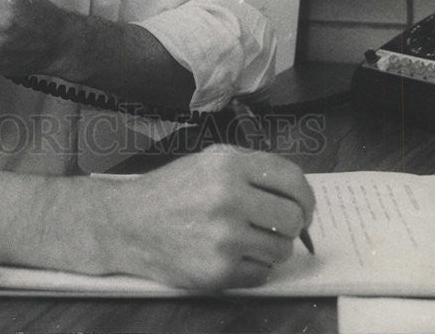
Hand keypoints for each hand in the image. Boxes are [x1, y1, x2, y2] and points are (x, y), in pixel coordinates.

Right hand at [100, 148, 314, 290]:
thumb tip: (293, 188)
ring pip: (281, 249)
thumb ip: (248, 167)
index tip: (305, 206)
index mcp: (228, 167)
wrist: (128, 224)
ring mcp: (225, 238)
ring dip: (272, 247)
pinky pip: (262, 274)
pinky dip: (254, 267)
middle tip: (278, 226)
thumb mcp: (206, 161)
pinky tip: (232, 255)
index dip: (306, 195)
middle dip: (292, 224)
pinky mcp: (219, 271)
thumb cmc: (169, 191)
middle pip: (293, 218)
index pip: (291, 179)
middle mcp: (229, 199)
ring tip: (248, 240)